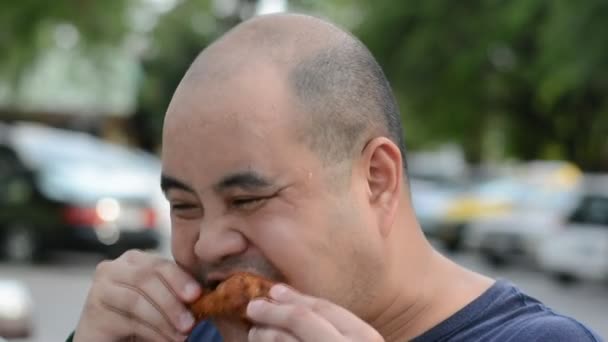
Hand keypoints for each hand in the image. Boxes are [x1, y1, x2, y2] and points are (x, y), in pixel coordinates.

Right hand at [73, 250, 201, 341]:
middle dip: (171, 302)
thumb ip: (176, 293)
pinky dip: (151, 332)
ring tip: (181, 335)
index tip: (197, 295)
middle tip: (190, 322)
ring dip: (163, 319)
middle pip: (146, 279)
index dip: (180, 279)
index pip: (160, 264)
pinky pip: (126, 320)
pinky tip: (165, 340)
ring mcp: (100, 288)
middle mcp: (114, 268)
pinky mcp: (93, 312)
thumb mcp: (161, 301)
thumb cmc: (140, 318)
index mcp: (135, 260)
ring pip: (136, 300)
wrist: (110, 339)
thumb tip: (205, 296)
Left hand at [246, 284, 383, 341]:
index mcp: (365, 337)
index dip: (296, 296)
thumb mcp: (362, 341)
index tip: (275, 290)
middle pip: (301, 321)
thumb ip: (343, 327)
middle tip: (253, 307)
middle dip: (273, 312)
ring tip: (255, 332)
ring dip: (266, 334)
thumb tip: (300, 300)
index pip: (325, 308)